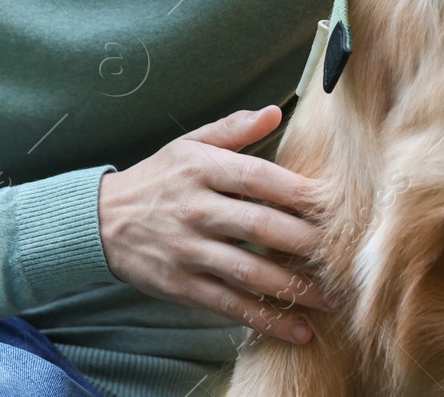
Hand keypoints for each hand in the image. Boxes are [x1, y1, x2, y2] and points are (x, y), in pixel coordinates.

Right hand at [97, 105, 328, 343]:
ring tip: (332, 297)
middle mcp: (196, 209)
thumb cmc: (157, 178)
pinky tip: (298, 330)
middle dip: (306, 242)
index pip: (259, 178)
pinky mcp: (182, 285)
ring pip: (249, 272)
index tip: (335, 204)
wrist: (100, 221)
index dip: (299, 192)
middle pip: (260, 226)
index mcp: (202, 168)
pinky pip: (229, 305)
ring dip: (294, 288)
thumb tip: (275, 113)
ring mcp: (188, 250)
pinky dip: (265, 319)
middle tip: (344, 254)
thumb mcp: (188, 144)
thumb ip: (233, 129)